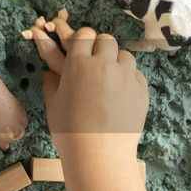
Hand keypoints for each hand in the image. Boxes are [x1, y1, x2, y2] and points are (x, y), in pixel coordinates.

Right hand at [28, 11, 148, 165]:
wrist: (99, 155)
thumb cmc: (70, 132)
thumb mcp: (54, 105)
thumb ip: (51, 84)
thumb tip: (49, 73)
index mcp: (78, 64)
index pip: (85, 35)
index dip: (84, 41)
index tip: (83, 50)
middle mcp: (103, 65)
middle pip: (107, 40)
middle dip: (101, 48)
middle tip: (97, 64)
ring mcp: (125, 77)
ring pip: (125, 55)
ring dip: (117, 63)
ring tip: (110, 81)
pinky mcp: (141, 90)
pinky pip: (136, 75)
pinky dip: (129, 80)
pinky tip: (120, 96)